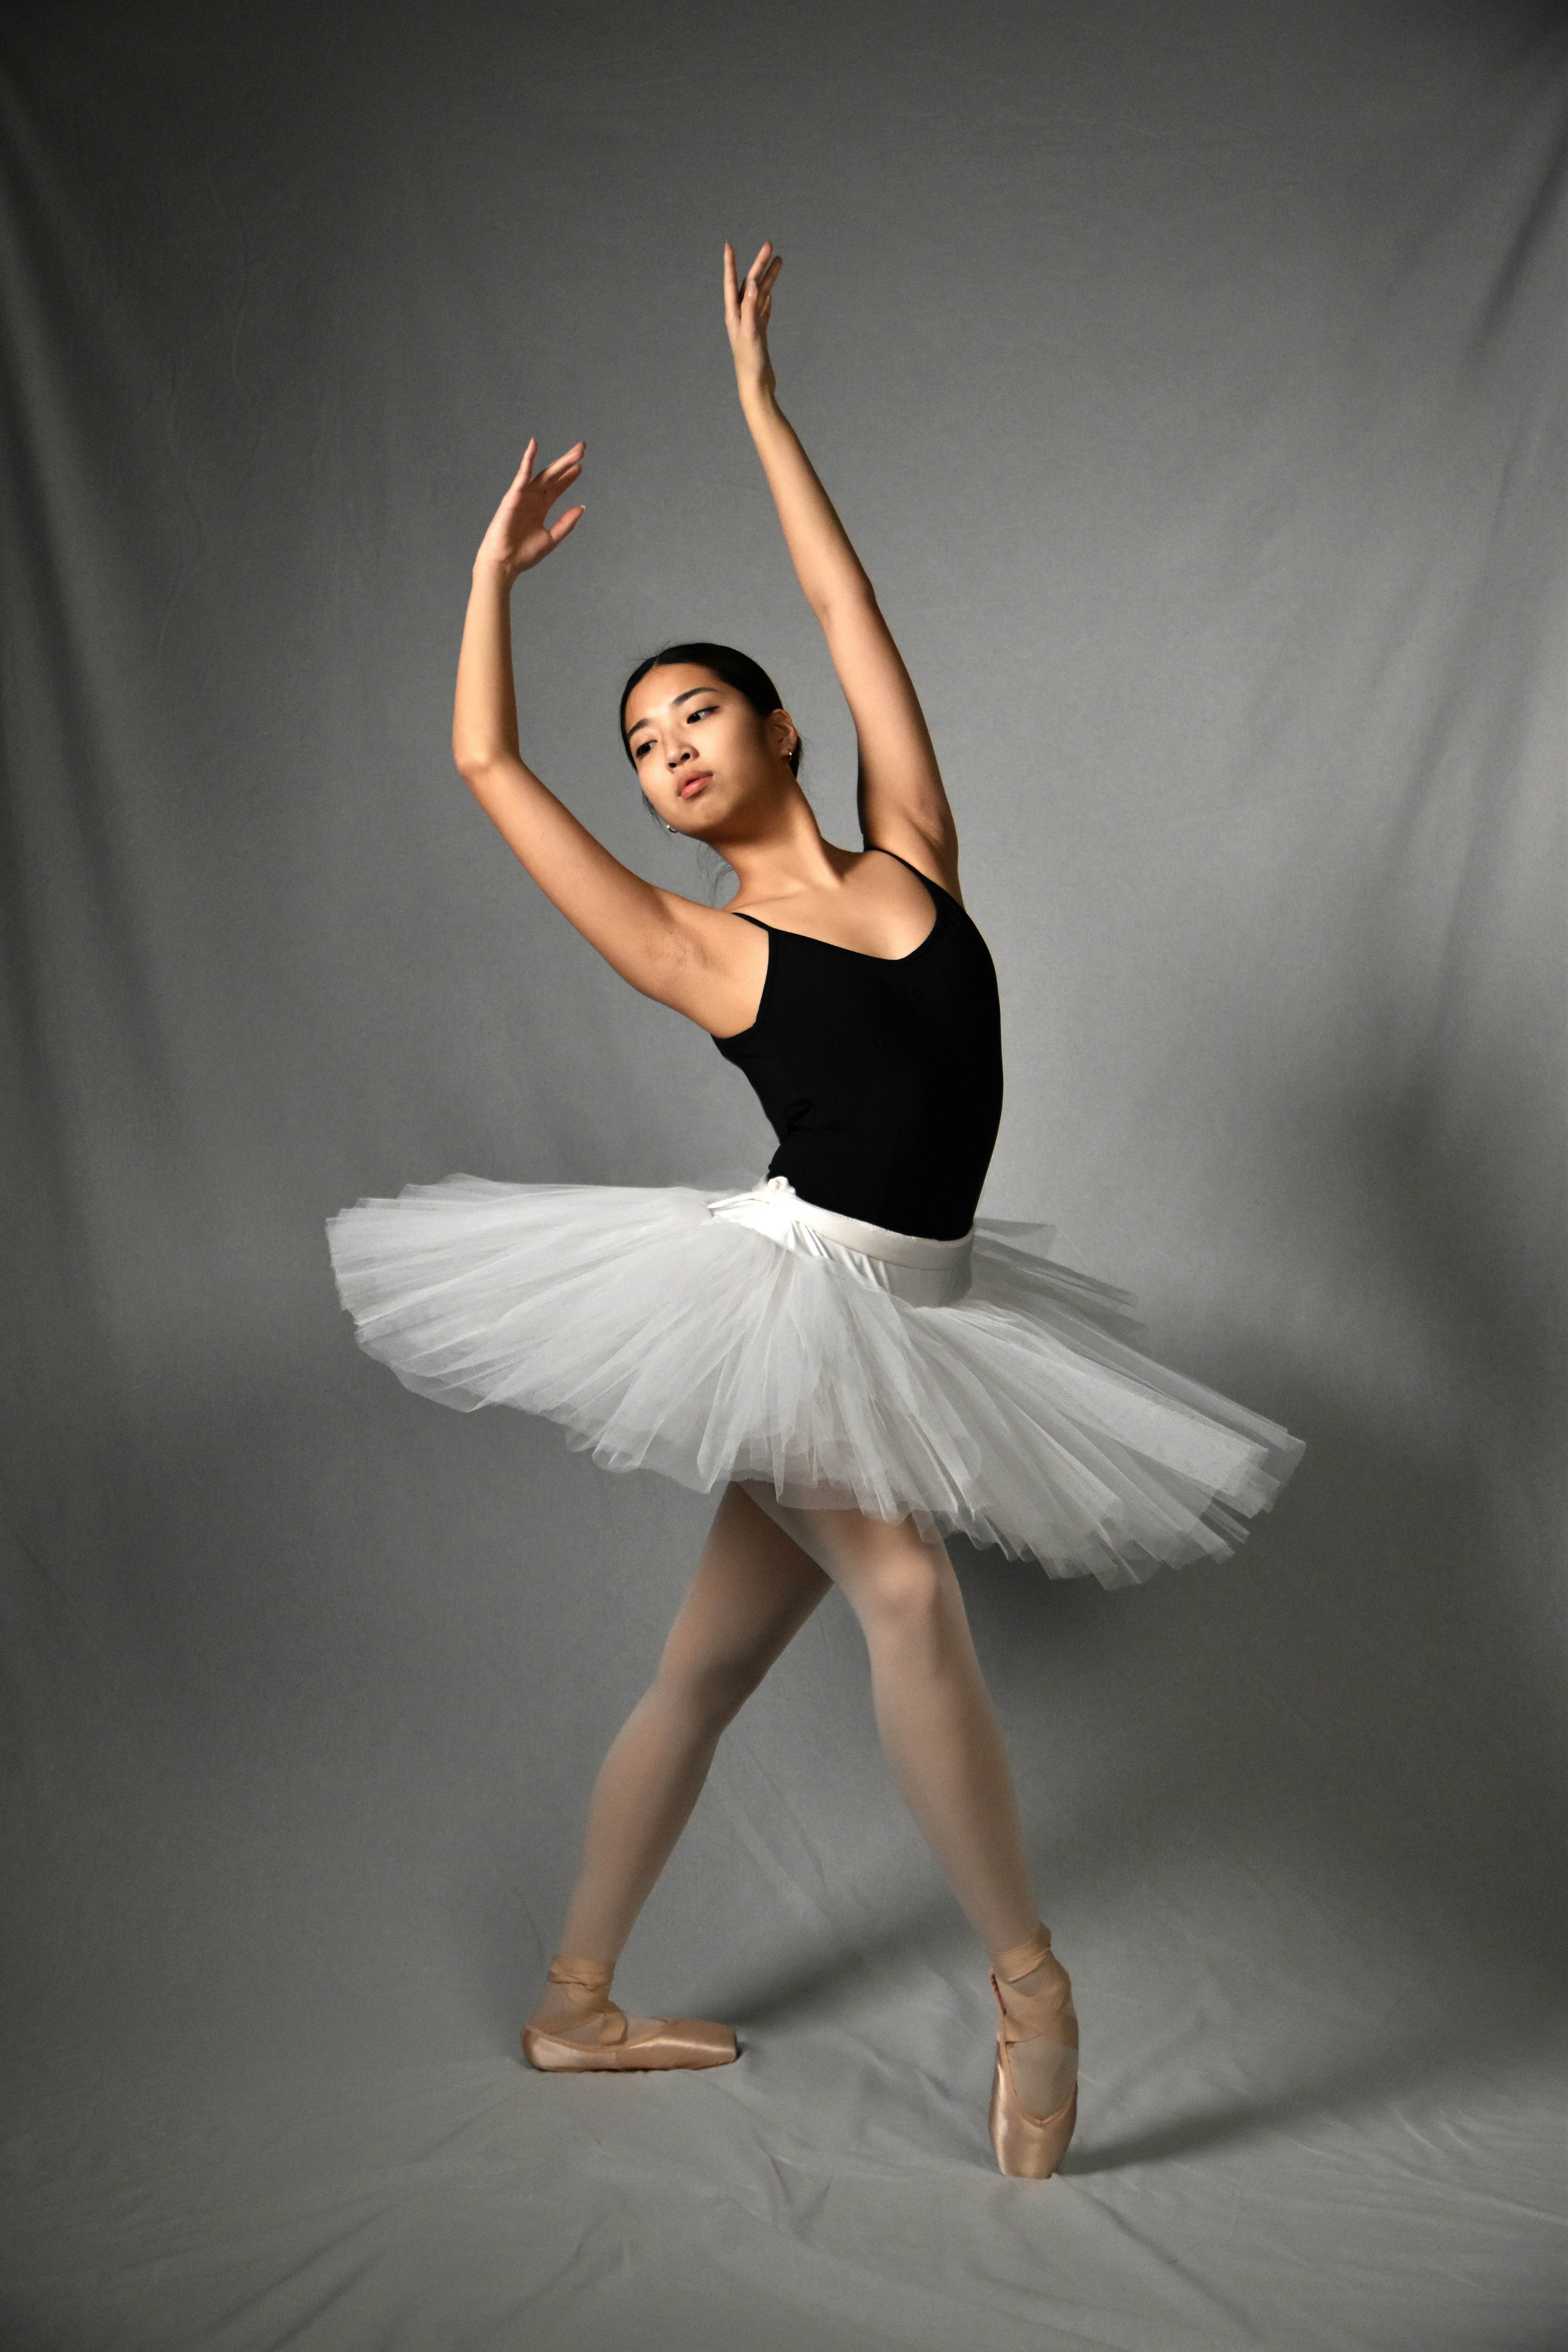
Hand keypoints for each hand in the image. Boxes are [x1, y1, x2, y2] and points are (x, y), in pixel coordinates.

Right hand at [474, 439, 585, 581]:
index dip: (568, 477)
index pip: (557, 488)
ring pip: (543, 473)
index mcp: (540, 509)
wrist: (505, 563)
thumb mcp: (551, 538)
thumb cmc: (524, 554)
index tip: (580, 466)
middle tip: (582, 448)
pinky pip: (522, 475)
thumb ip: (566, 523)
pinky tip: (534, 445)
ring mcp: (523, 496)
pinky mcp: (513, 496)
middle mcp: (532, 499)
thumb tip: (581, 507)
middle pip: (553, 476)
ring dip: (559, 461)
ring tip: (575, 450)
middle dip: (567, 462)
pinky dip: (528, 460)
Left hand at [724, 240, 781, 400]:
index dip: (730, 264)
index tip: (728, 245)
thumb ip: (750, 308)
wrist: (756, 385)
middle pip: (749, 284)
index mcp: (734, 315)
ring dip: (768, 278)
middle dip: (759, 264)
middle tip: (769, 246)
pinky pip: (763, 310)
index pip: (731, 283)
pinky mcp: (759, 333)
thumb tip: (751, 283)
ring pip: (759, 294)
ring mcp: (750, 324)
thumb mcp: (750, 332)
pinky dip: (766, 299)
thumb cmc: (750, 363)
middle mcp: (740, 316)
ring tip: (779, 261)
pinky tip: (769, 291)